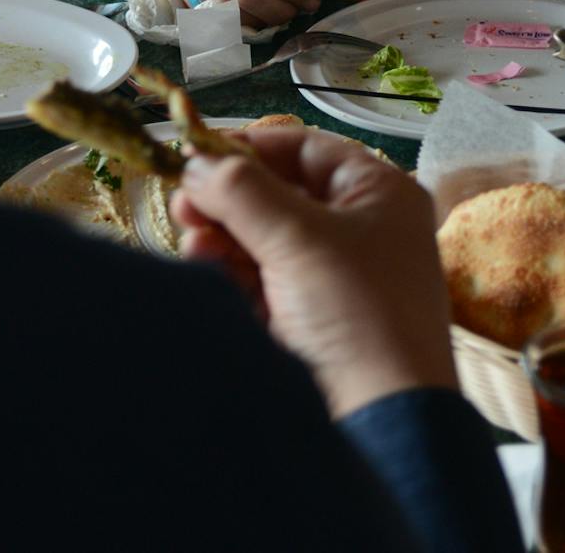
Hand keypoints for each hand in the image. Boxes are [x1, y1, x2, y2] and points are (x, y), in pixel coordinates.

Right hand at [172, 125, 457, 418]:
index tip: (196, 152)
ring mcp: (332, 277)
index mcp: (378, 195)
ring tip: (195, 242)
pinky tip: (206, 268)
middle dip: (228, 198)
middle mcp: (359, 230)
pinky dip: (231, 272)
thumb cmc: (357, 312)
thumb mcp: (299, 238)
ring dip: (223, 236)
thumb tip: (197, 163)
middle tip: (183, 201)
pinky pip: (259, 280)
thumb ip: (242, 192)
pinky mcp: (306, 319)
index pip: (306, 150)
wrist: (381, 417)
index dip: (251, 147)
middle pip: (278, 194)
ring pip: (262, 239)